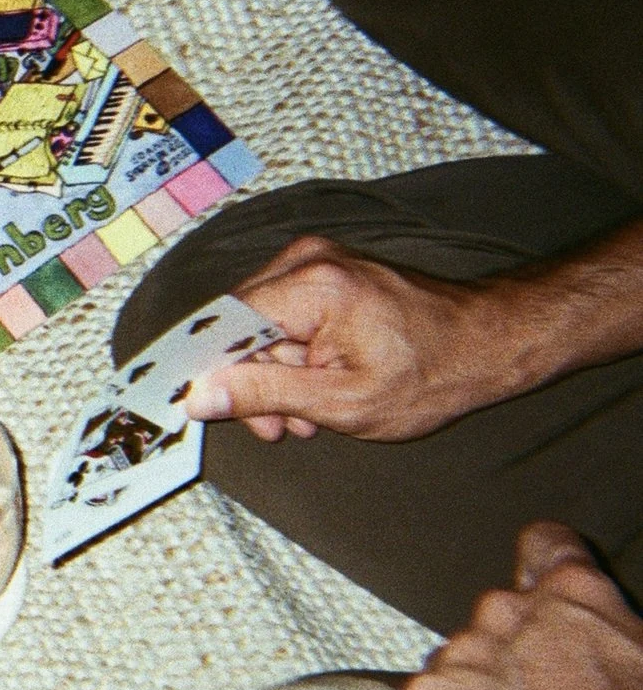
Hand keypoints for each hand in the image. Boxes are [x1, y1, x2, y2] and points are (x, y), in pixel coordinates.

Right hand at [181, 236, 519, 440]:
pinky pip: (282, 316)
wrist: (492, 342)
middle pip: (238, 327)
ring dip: (276, 375)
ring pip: (258, 326)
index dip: (210, 375)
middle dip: (253, 383)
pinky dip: (294, 356)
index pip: (223, 328)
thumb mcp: (344, 402)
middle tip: (281, 429)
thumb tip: (197, 396)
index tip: (207, 413)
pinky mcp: (325, 271)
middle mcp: (305, 260)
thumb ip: (264, 395)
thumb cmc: (433, 374)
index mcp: (310, 286)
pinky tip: (319, 385)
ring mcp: (316, 261)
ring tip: (310, 414)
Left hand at [387, 524, 642, 689]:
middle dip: (505, 661)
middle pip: (490, 624)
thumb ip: (610, 637)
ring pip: (449, 671)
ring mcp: (458, 655)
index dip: (540, 570)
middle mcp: (505, 612)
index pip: (543, 547)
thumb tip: (608, 657)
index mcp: (573, 594)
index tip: (539, 589)